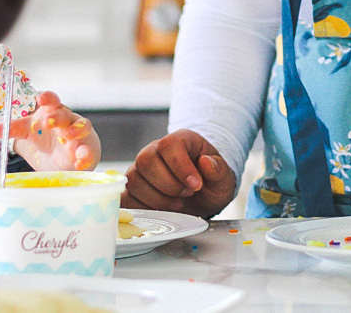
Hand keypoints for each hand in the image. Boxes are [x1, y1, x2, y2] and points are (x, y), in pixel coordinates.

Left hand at [0, 91, 100, 170]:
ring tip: (67, 136)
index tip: (41, 99)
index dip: (48, 98)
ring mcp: (79, 135)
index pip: (52, 101)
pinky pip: (88, 151)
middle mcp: (67, 121)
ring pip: (82, 127)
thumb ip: (12, 129)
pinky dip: (85, 155)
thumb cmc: (48, 136)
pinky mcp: (86, 150)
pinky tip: (79, 161)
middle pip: (65, 114)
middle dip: (58, 116)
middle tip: (48, 122)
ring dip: (75, 130)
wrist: (68, 154)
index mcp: (52, 112)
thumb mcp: (29, 131)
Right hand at [122, 129, 236, 217]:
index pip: (169, 145)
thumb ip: (219, 170)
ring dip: (157, 199)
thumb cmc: (212, 182)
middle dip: (168, 185)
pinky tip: (161, 211)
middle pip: (146, 161)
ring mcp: (141, 169)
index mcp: (180, 140)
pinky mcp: (133, 189)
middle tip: (186, 194)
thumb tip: (206, 162)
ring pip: (134, 180)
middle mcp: (155, 151)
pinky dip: (143, 208)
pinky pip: (126, 197)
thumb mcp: (224, 178)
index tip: (196, 185)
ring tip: (177, 204)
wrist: (203, 196)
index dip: (180, 166)